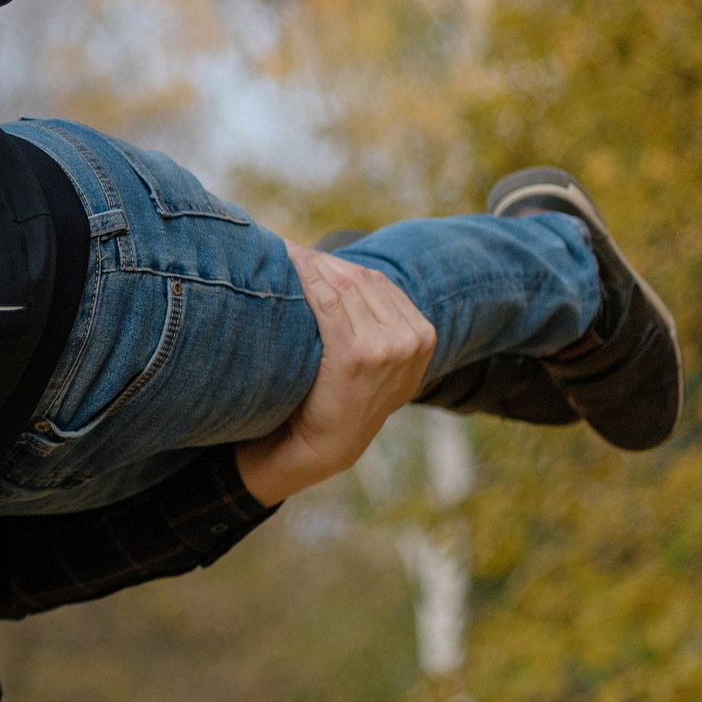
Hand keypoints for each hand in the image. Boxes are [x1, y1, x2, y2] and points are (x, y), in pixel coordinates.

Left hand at [235, 243, 436, 505]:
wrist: (315, 452)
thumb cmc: (332, 401)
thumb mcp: (371, 362)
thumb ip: (373, 322)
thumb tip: (339, 270)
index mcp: (423, 338)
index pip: (376, 281)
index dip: (336, 263)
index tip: (301, 253)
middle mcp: (412, 342)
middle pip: (360, 279)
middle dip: (321, 261)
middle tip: (284, 249)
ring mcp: (388, 350)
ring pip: (344, 285)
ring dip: (310, 265)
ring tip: (278, 254)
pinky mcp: (356, 356)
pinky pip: (328, 302)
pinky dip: (305, 278)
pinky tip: (286, 265)